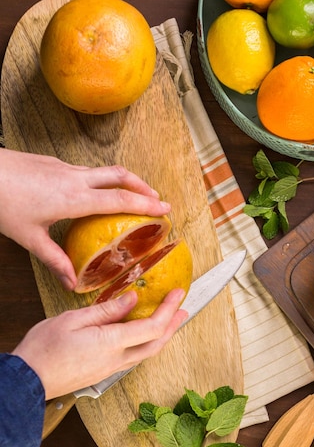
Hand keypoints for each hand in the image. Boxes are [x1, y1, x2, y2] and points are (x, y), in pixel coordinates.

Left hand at [0, 149, 170, 289]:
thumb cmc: (3, 202)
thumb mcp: (30, 238)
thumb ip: (55, 260)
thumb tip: (72, 283)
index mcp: (74, 199)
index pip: (120, 200)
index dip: (146, 204)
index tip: (164, 209)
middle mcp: (75, 179)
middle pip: (120, 176)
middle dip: (143, 186)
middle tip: (157, 199)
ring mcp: (65, 168)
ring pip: (105, 171)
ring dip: (124, 181)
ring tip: (132, 195)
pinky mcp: (55, 163)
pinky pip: (87, 171)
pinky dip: (102, 180)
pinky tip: (95, 194)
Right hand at [12, 289, 187, 398]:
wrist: (29, 381)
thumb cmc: (44, 350)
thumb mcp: (73, 320)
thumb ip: (106, 311)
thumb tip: (132, 299)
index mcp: (111, 343)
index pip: (153, 327)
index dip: (169, 309)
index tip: (177, 293)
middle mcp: (117, 360)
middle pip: (157, 343)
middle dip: (174, 324)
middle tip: (183, 308)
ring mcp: (112, 368)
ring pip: (148, 352)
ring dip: (163, 335)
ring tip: (171, 319)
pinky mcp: (105, 371)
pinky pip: (135, 356)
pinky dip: (147, 342)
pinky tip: (144, 334)